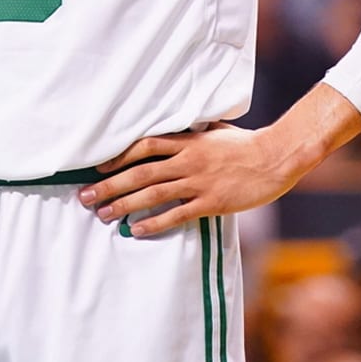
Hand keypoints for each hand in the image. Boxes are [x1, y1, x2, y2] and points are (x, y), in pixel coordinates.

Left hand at [80, 124, 308, 237]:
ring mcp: (198, 182)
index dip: (118, 157)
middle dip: (109, 185)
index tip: (98, 168)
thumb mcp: (216, 131)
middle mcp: (188, 160)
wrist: (275, 158)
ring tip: (102, 214)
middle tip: (85, 196)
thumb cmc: (247, 144)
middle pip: (140, 172)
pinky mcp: (210, 202)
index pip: (145, 145)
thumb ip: (193, 134)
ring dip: (123, 204)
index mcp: (188, 141)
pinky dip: (153, 222)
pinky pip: (176, 215)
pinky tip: (135, 230)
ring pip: (152, 194)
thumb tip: (174, 133)